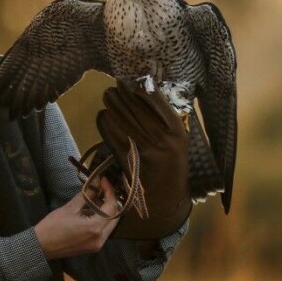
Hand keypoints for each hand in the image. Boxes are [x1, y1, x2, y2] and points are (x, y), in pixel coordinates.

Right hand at [34, 176, 121, 259]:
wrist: (41, 247)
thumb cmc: (52, 226)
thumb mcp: (70, 208)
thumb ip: (86, 194)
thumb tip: (96, 181)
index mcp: (95, 228)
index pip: (112, 206)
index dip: (109, 191)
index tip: (103, 180)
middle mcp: (101, 238)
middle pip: (115, 216)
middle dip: (111, 201)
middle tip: (102, 188)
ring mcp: (98, 244)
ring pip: (111, 224)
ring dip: (107, 210)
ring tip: (97, 197)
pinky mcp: (93, 247)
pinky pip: (104, 230)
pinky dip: (102, 219)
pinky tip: (93, 210)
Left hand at [96, 79, 190, 238]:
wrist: (167, 199)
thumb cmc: (173, 165)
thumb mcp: (178, 141)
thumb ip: (165, 119)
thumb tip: (145, 90)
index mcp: (178, 132)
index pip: (157, 102)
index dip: (141, 88)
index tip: (132, 80)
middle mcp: (163, 141)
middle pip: (137, 110)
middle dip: (122, 95)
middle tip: (113, 86)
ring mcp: (146, 152)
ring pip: (123, 121)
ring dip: (113, 106)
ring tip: (108, 97)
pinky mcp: (130, 162)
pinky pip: (114, 137)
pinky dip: (106, 125)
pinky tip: (103, 116)